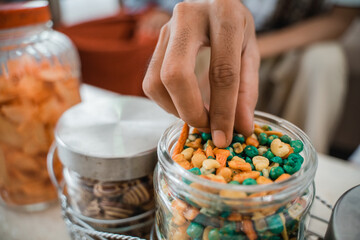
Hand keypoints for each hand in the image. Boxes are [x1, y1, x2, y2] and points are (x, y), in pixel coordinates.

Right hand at [143, 0, 258, 147]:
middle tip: (206, 127)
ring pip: (156, 81)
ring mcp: (166, 28)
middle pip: (176, 75)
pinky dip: (166, 102)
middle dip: (190, 111)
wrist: (213, 1)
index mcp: (224, 15)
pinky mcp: (155, 42)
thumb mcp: (250, 52)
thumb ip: (246, 90)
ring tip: (198, 115)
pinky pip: (150, 82)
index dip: (222, 111)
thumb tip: (240, 128)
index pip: (222, 71)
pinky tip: (184, 103)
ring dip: (176, 109)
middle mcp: (188, 17)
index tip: (224, 137)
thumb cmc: (234, 28)